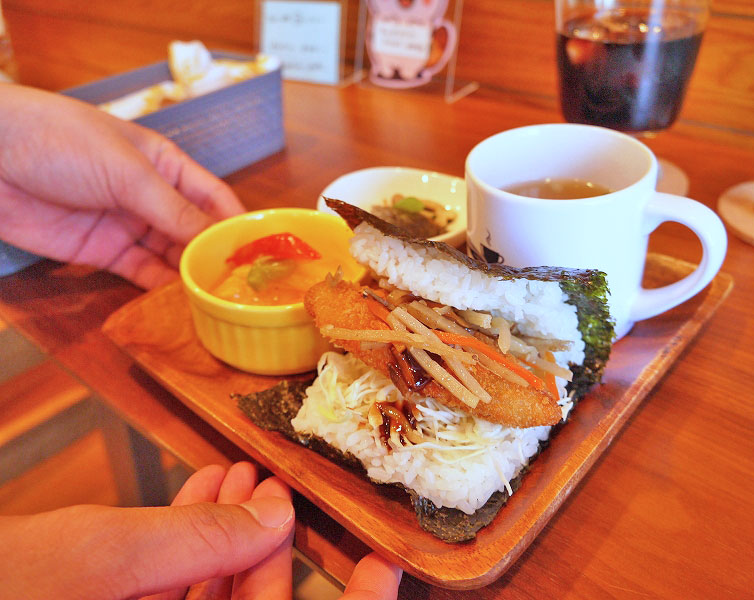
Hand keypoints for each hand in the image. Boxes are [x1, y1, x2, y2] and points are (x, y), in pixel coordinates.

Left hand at [0, 84, 244, 288]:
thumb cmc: (61, 141)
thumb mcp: (127, 172)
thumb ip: (173, 210)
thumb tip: (217, 241)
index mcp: (167, 166)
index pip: (215, 199)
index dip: (237, 226)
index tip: (262, 256)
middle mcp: (153, 197)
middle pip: (196, 233)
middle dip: (216, 259)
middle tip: (242, 291)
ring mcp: (128, 226)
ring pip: (170, 258)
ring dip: (189, 278)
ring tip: (217, 303)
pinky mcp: (101, 253)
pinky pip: (139, 274)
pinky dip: (158, 289)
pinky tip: (178, 304)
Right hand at [0, 463, 401, 599]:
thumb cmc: (6, 586)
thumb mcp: (107, 558)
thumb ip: (200, 541)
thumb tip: (274, 519)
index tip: (381, 566)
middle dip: (270, 544)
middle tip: (282, 491)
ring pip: (209, 594)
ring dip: (226, 532)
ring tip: (241, 475)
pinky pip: (169, 587)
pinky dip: (186, 542)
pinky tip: (200, 490)